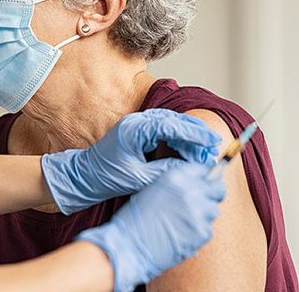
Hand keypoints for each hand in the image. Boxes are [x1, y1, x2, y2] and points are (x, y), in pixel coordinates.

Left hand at [41, 108, 220, 214]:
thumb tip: (191, 168)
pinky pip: (162, 129)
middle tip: (213, 146)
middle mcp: (136, 122)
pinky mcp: (137, 131)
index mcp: (134, 129)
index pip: (171, 126)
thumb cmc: (106, 177)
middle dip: (195, 133)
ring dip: (188, 135)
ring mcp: (136, 124)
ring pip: (170, 123)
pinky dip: (177, 138)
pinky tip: (188, 149)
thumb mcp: (140, 178)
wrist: (84, 176)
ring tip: (205, 149)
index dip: (194, 134)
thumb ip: (166, 171)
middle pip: (173, 120)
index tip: (211, 142)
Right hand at [77, 161, 225, 291]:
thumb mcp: (153, 189)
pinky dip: (198, 233)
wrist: (128, 245)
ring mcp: (198, 213)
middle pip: (218, 188)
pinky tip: (181, 234)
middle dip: (213, 194)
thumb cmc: (135, 219)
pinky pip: (208, 230)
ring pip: (213, 210)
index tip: (205, 183)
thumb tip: (197, 184)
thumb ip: (176, 184)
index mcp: (176, 177)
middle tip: (204, 201)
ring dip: (203, 215)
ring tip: (184, 222)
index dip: (206, 177)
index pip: (204, 169)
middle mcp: (190, 191)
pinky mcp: (201, 233)